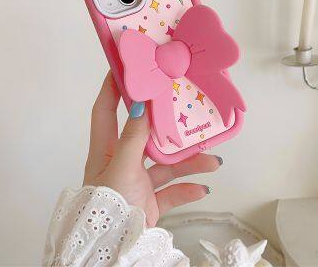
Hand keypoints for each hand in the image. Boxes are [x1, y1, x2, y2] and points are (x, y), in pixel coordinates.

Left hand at [83, 72, 222, 226]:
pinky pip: (173, 190)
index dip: (112, 88)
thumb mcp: (121, 166)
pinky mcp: (150, 199)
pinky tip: (203, 187)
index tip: (125, 68)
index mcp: (106, 148)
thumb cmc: (110, 205)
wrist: (115, 249)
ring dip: (189, 162)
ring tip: (213, 160)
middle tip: (183, 108)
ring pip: (166, 164)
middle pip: (146, 135)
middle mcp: (122, 160)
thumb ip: (133, 137)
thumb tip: (140, 105)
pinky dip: (188, 188)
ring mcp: (138, 180)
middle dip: (166, 124)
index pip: (105, 110)